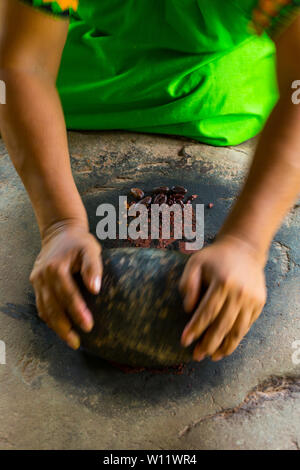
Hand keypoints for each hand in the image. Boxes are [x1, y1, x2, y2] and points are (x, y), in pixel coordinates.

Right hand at [30, 221, 101, 349]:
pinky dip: (50, 319)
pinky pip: (41, 306)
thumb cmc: (79, 242)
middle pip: (52, 308)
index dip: (77, 312)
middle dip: (65, 327)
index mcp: (56, 268)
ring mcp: (37, 281)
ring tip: (71, 340)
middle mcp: (43, 276)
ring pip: (44, 310)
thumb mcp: (90, 250)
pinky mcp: (36, 284)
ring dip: (56, 327)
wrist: (59, 233)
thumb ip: (93, 268)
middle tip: (77, 342)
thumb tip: (95, 290)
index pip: (67, 295)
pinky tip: (61, 328)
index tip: (88, 326)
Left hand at [179, 235, 266, 360]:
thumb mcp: (195, 263)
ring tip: (212, 356)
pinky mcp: (259, 303)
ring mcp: (252, 299)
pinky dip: (236, 338)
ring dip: (224, 346)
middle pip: (222, 325)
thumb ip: (188, 284)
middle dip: (208, 344)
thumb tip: (188, 309)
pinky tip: (225, 345)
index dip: (195, 329)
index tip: (185, 342)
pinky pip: (246, 325)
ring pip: (238, 330)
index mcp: (223, 282)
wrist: (244, 249)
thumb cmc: (215, 257)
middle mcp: (240, 292)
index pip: (207, 312)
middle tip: (196, 356)